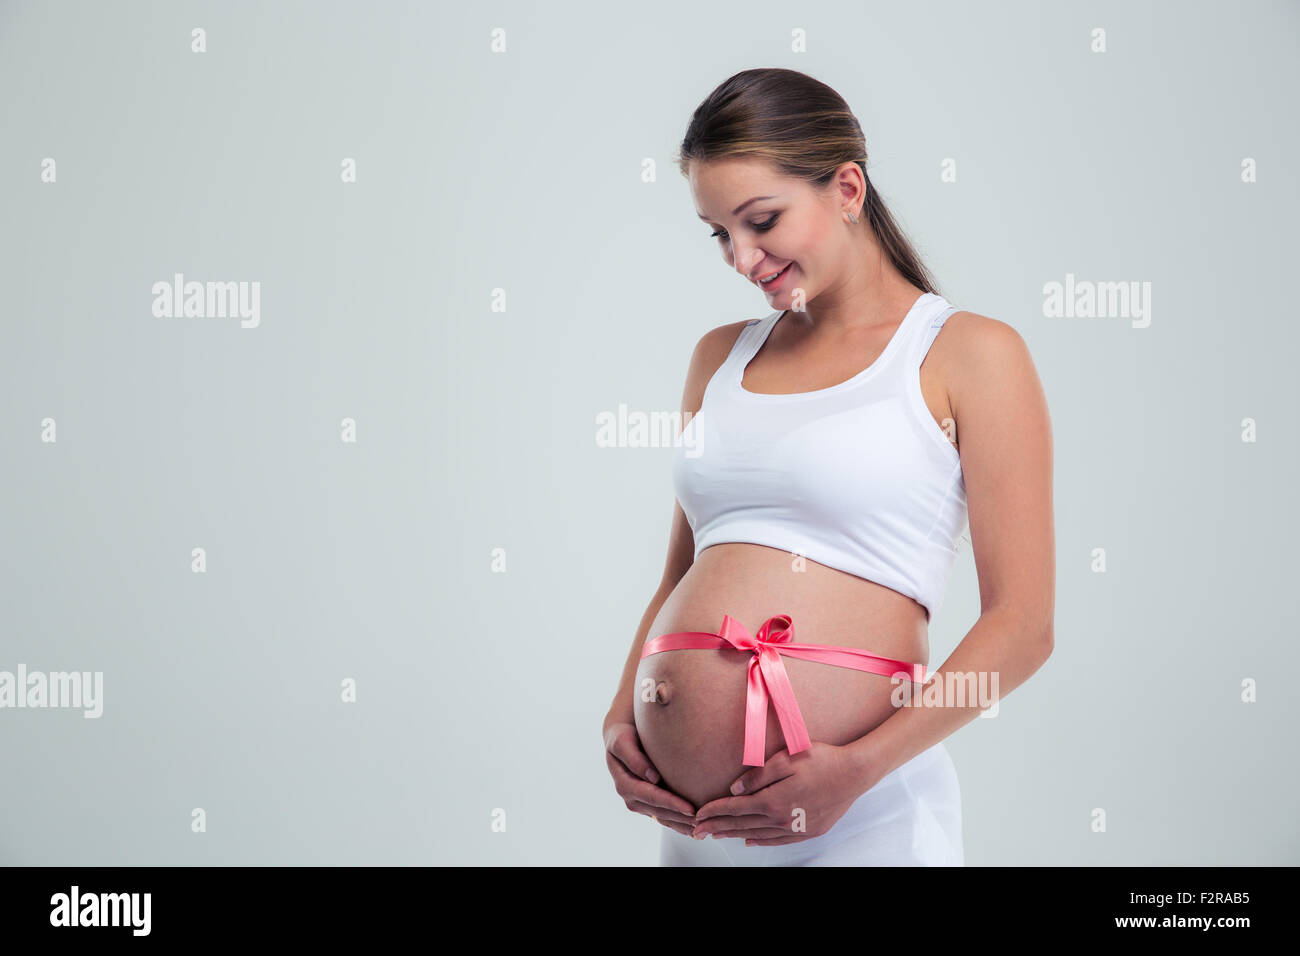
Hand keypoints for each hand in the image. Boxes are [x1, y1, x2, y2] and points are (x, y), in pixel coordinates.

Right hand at [604, 721, 696, 836]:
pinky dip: (678, 823)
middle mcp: (631, 798)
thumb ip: (634, 758)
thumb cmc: (622, 735)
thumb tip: (652, 778)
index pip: (652, 797)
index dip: (672, 804)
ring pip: (663, 818)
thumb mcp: (622, 741)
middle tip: (703, 821)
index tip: (691, 809)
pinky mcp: (647, 803)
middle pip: (659, 812)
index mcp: (624, 784)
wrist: (620, 737)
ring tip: (702, 827)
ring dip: (681, 824)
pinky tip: (693, 827)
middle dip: (681, 818)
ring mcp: (639, 803)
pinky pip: (663, 817)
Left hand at [692, 741, 864, 845]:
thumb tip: (734, 789)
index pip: (735, 809)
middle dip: (717, 827)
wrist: (854, 774)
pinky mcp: (809, 831)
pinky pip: (778, 841)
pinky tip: (750, 841)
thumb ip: (757, 775)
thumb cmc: (821, 761)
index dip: (714, 812)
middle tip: (697, 831)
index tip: (698, 816)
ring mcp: (796, 828)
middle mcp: (782, 819)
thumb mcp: (786, 759)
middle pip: (742, 825)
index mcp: (773, 800)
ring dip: (734, 835)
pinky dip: (761, 841)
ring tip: (717, 835)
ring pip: (758, 834)